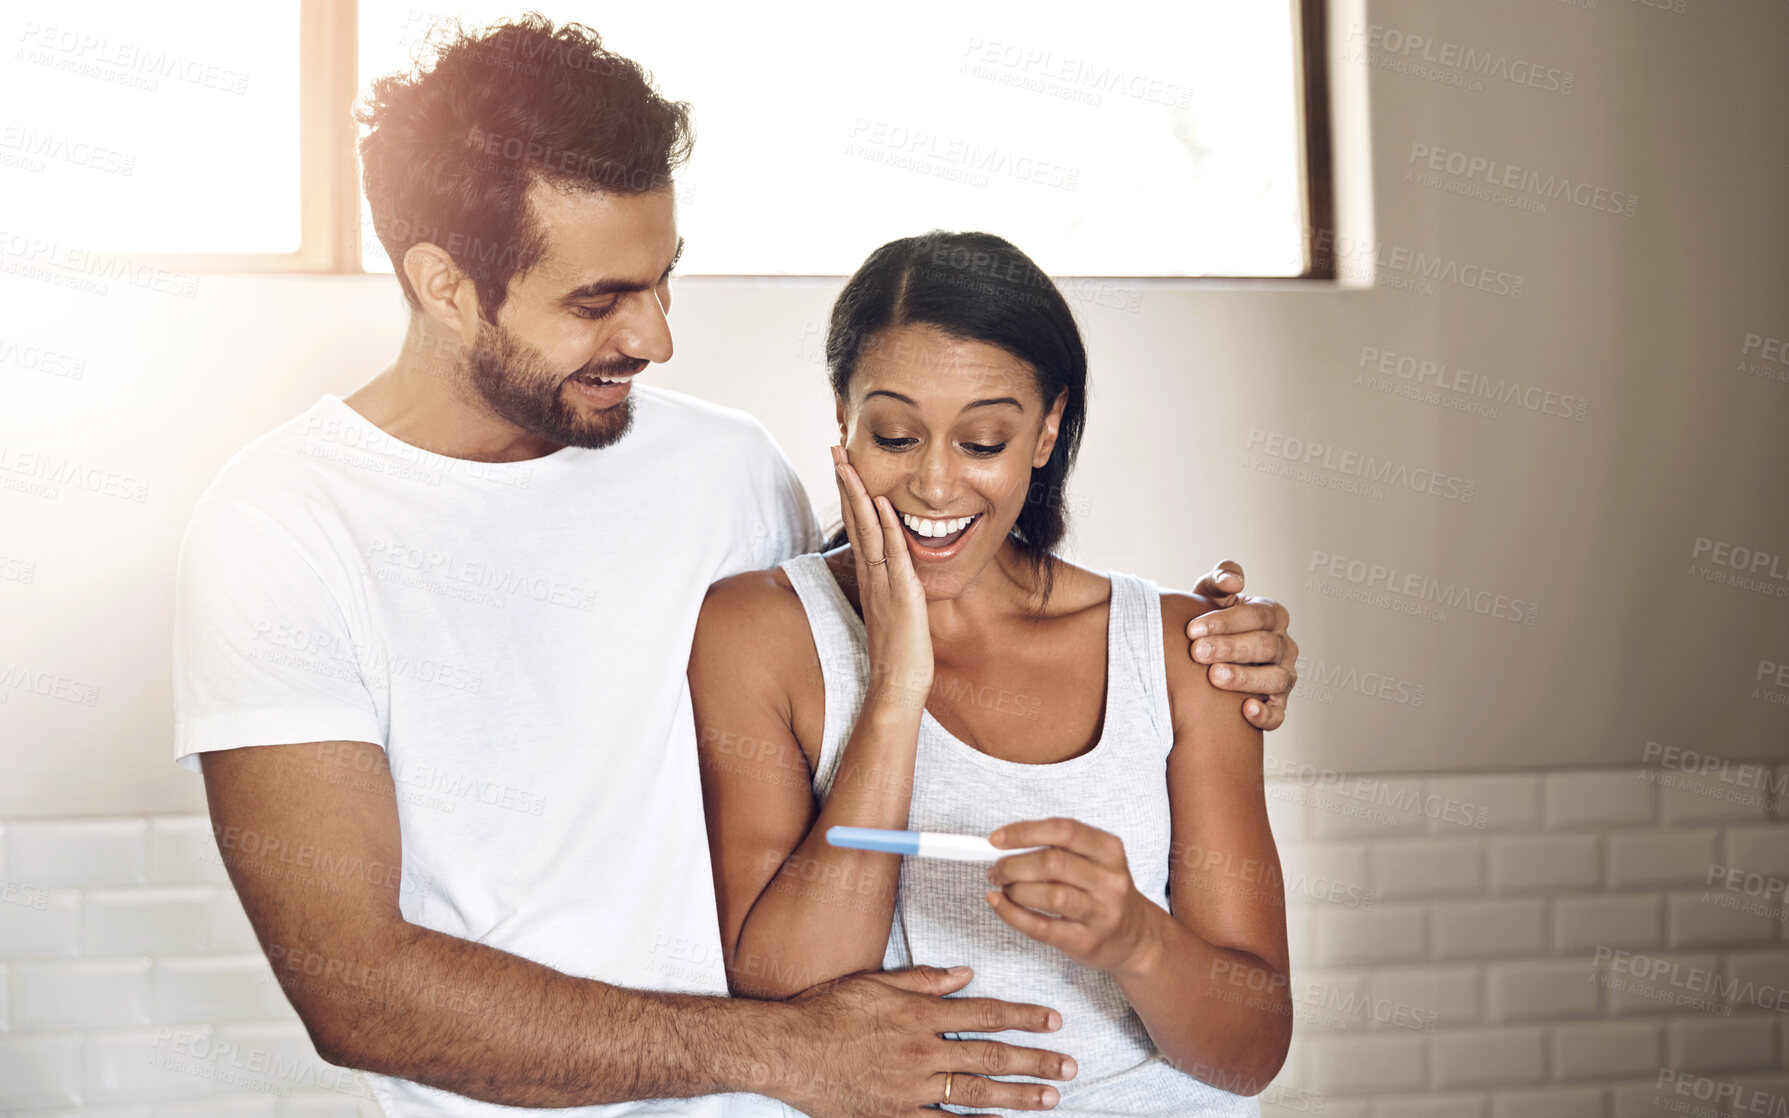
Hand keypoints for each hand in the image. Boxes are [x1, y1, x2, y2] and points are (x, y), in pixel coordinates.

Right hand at [778, 964, 1075, 1116]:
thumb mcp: (874, 982)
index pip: (986, 1013)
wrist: (786, 1050)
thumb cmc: (826, 1011)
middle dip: (1036, 1062)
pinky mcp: (894, 1116)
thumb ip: (923, 979)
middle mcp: (922, 1051)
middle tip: (1069, 1067)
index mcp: (919, 1013)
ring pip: (975, 1095)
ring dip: (1018, 1098)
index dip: (1024, 1017)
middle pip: (991, 1057)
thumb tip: (965, 974)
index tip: (1053, 1020)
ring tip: (1050, 1099)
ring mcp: (910, 1088)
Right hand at [832, 443, 932, 709]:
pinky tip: (883, 502)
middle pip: (855, 521)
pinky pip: (893, 555)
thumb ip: (890, 590)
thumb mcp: (893, 612)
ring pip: (867, 531)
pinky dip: (887, 527)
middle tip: (835, 449)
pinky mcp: (901, 596)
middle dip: (846, 483)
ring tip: (848, 462)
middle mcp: (872, 576)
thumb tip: (892, 575)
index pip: (858, 528)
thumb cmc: (899, 654)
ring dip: (859, 495)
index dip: (850, 496)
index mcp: (871, 578)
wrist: (897, 687)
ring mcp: (884, 584)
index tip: (844, 467)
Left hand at [984, 818, 1159, 977]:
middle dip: (1013, 864)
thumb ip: (1057, 848)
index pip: (1064, 830)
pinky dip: (1013, 914)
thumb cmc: (1104, 892)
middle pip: (1052, 863)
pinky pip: (1042, 927)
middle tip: (996, 869)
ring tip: (1003, 888)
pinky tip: (1000, 905)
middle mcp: (1110, 880)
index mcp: (1110, 850)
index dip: (1025, 832)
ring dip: (1015, 889)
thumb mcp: (1095, 861)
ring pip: (1049, 895)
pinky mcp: (1086, 941)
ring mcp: (1101, 913)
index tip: (996, 839)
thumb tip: (1005, 844)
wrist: (1136, 937)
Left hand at [1188, 560, 1297, 730]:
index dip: (1227, 622)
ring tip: (1214, 677)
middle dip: (1230, 648)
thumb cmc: (1210, 621)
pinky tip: (1246, 710)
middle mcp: (1284, 646)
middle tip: (1197, 652)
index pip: (1258, 615)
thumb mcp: (1211, 595)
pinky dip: (1266, 714)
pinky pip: (1279, 714)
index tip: (1193, 629)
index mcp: (1272, 616)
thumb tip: (1232, 582)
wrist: (1204, 658)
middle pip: (1266, 646)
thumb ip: (1220, 580)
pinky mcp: (1277, 705)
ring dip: (1245, 678)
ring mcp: (1283, 677)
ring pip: (1275, 679)